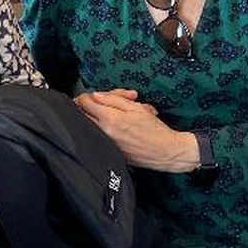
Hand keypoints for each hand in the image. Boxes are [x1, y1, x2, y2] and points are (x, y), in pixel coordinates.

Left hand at [73, 90, 197, 172]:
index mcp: (110, 118)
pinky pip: (98, 137)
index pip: (84, 102)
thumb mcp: (136, 107)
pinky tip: (117, 128)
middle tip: (97, 104)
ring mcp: (105, 143)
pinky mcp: (109, 152)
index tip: (91, 96)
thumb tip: (95, 95)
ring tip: (112, 116)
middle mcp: (104, 132)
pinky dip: (103, 130)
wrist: (167, 152)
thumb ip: (113, 99)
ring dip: (96, 118)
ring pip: (89, 125)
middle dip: (87, 107)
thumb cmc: (155, 130)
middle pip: (81, 114)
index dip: (87, 95)